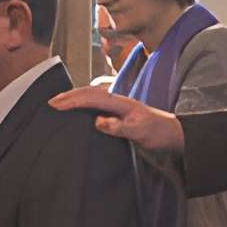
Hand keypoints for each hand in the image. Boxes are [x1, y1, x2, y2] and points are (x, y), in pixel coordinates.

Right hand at [52, 84, 184, 156]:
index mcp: (121, 103)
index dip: (72, 101)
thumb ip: (120, 127)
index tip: (55, 104)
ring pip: (93, 96)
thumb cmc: (159, 134)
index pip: (92, 98)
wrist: (176, 134)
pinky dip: (85, 103)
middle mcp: (119, 101)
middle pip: (90, 92)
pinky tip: (81, 110)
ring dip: (76, 97)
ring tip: (60, 102)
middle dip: (69, 95)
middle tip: (51, 102)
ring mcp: (120, 105)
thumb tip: (98, 121)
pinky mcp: (121, 112)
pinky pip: (98, 104)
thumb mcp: (141, 133)